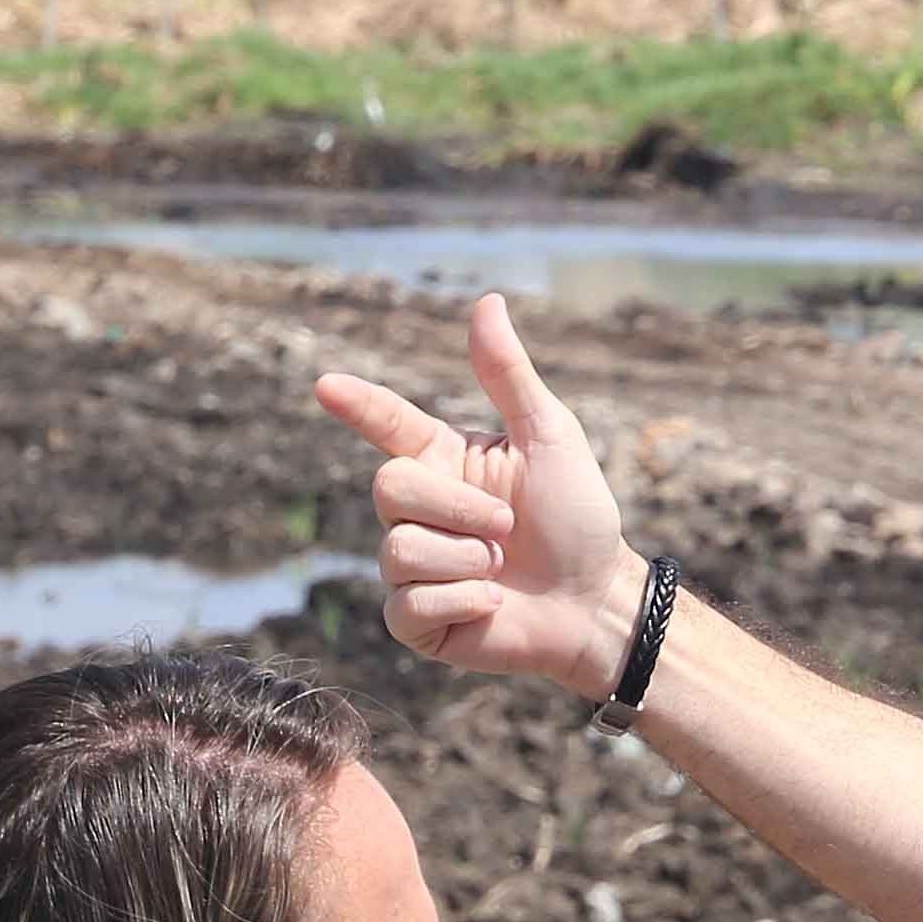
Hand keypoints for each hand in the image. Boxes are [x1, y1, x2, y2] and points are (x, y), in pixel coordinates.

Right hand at [314, 293, 643, 692]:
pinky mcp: (416, 620)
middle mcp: (419, 511)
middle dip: (455, 507)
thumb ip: (509, 376)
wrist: (597, 602)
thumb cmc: (579, 518)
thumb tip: (487, 301)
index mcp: (444, 460)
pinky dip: (462, 602)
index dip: (358, 405)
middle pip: (389, 489)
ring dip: (466, 560)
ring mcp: (413, 567)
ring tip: (503, 568)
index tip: (326, 385)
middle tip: (508, 525)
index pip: (388, 424)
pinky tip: (493, 604)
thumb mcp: (551, 439)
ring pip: (399, 550)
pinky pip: (407, 606)